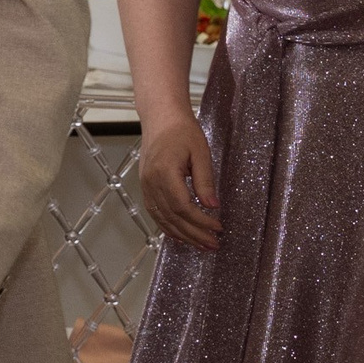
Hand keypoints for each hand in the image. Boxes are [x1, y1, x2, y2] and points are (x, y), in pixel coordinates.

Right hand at [138, 114, 220, 249]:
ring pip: (161, 218)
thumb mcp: (201, 153)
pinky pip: (154, 211)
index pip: (182, 206)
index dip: (201, 221)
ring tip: (200, 245)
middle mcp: (151, 182)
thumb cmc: (183, 131)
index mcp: (164, 172)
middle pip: (172, 216)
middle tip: (213, 244)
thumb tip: (213, 206)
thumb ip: (205, 182)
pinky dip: (166, 226)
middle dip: (194, 234)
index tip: (218, 228)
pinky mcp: (146, 185)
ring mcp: (145, 184)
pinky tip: (179, 234)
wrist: (160, 117)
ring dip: (181, 234)